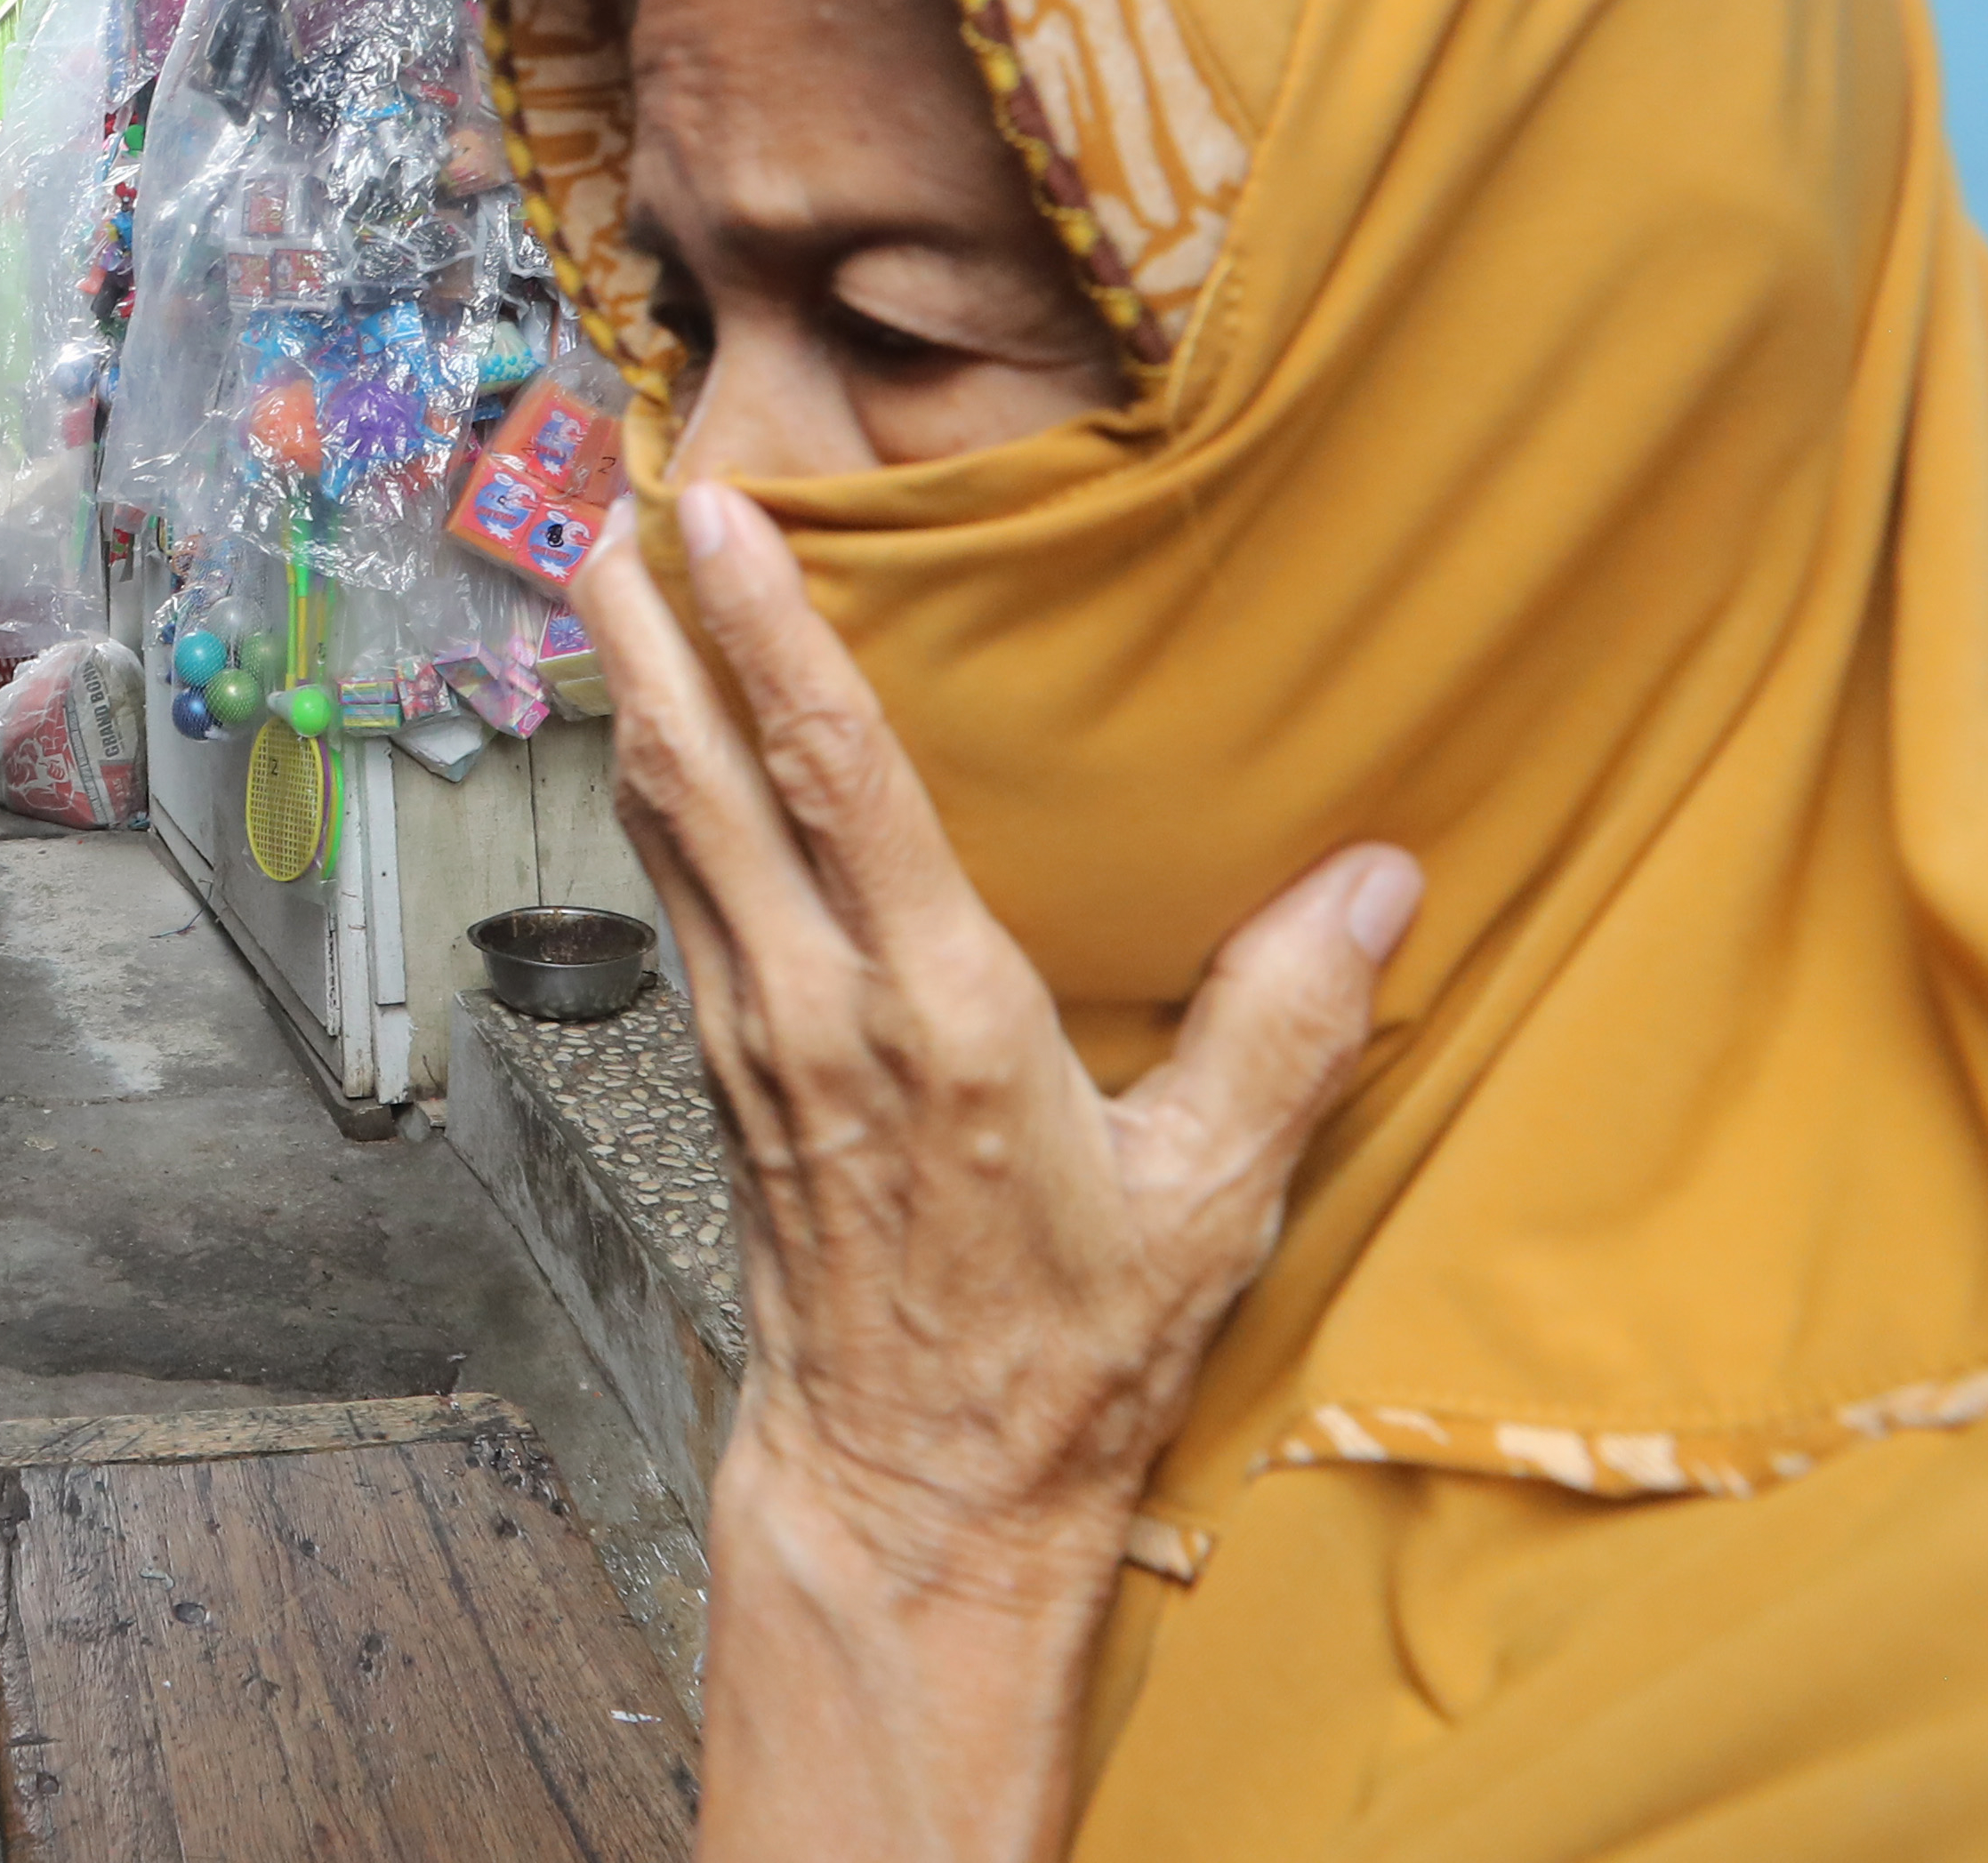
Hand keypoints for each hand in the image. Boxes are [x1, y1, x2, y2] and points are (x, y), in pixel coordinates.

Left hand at [578, 476, 1417, 1860]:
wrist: (915, 1487)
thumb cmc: (1065, 1353)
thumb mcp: (1211, 1202)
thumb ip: (1291, 1026)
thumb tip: (1383, 875)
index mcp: (939, 1017)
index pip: (837, 780)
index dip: (772, 637)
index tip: (722, 522)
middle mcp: (817, 1007)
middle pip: (699, 778)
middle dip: (643, 633)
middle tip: (604, 499)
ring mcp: (751, 1039)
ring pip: (666, 829)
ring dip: (630, 696)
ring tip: (605, 574)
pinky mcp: (724, 1072)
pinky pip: (678, 895)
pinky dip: (657, 793)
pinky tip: (653, 737)